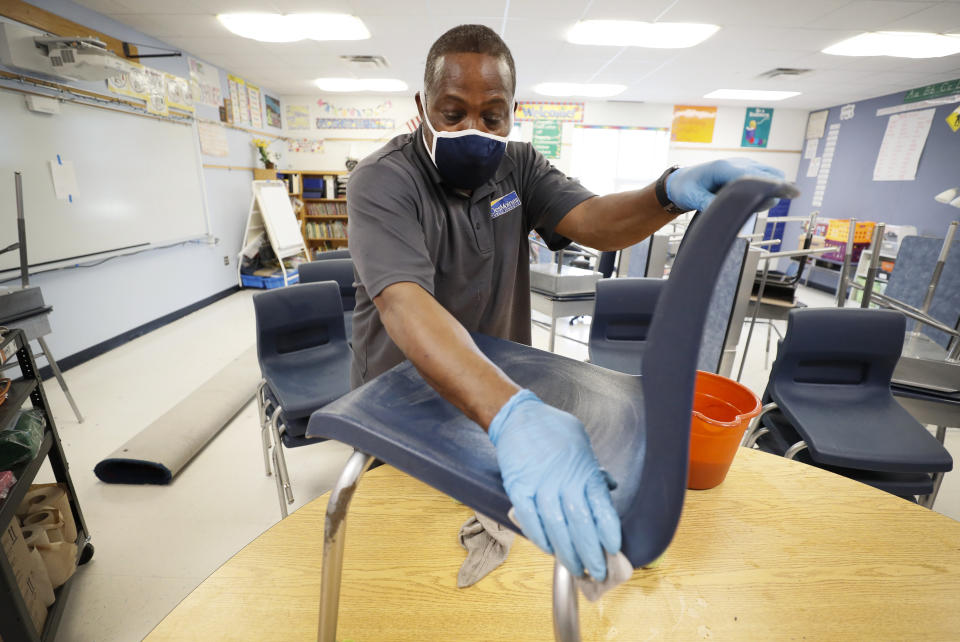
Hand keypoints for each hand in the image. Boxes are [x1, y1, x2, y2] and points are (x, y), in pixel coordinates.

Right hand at [488, 389, 620, 579]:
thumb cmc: (552, 428)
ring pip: (557, 529)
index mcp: (584, 471)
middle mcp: (564, 482)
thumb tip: (609, 487)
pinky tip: (549, 550)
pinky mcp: (519, 490)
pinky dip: (540, 539)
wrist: (517, 417)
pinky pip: (531, 521)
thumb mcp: (582, 443)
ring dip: (567, 553)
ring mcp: (540, 487)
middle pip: (581, 526)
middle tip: (598, 572)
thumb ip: (594, 469)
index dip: (609, 532)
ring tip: (576, 569)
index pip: (602, 509)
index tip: (614, 549)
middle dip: (591, 554)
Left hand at [666, 158, 785, 212]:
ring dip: (768, 191)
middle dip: (769, 192)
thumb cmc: (686, 188)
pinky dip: (764, 189)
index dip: (768, 187)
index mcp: (724, 168)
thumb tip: (725, 214)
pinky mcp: (746, 170)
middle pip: (769, 175)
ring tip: (749, 204)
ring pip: (771, 175)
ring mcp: (744, 165)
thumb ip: (709, 204)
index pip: (754, 176)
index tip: (778, 198)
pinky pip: (765, 177)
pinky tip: (750, 199)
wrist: (681, 181)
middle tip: (754, 208)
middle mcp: (737, 163)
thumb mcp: (693, 197)